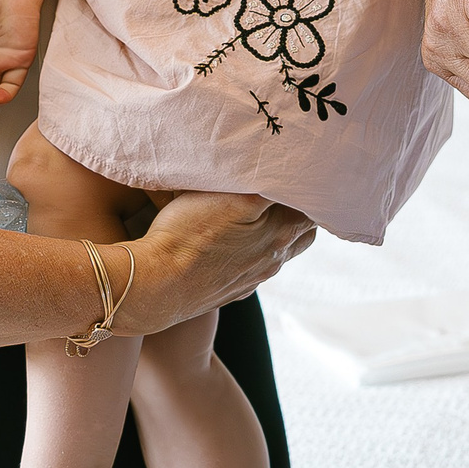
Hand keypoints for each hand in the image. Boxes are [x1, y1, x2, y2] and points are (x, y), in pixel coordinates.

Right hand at [118, 193, 317, 334]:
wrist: (154, 286)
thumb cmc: (188, 235)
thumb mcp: (234, 198)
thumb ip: (270, 187)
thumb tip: (294, 175)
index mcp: (281, 236)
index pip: (314, 210)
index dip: (309, 191)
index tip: (300, 175)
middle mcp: (272, 262)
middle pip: (304, 234)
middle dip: (301, 212)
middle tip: (285, 190)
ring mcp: (251, 280)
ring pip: (279, 254)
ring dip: (277, 233)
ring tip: (258, 214)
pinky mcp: (230, 292)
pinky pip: (253, 269)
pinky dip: (252, 253)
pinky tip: (232, 243)